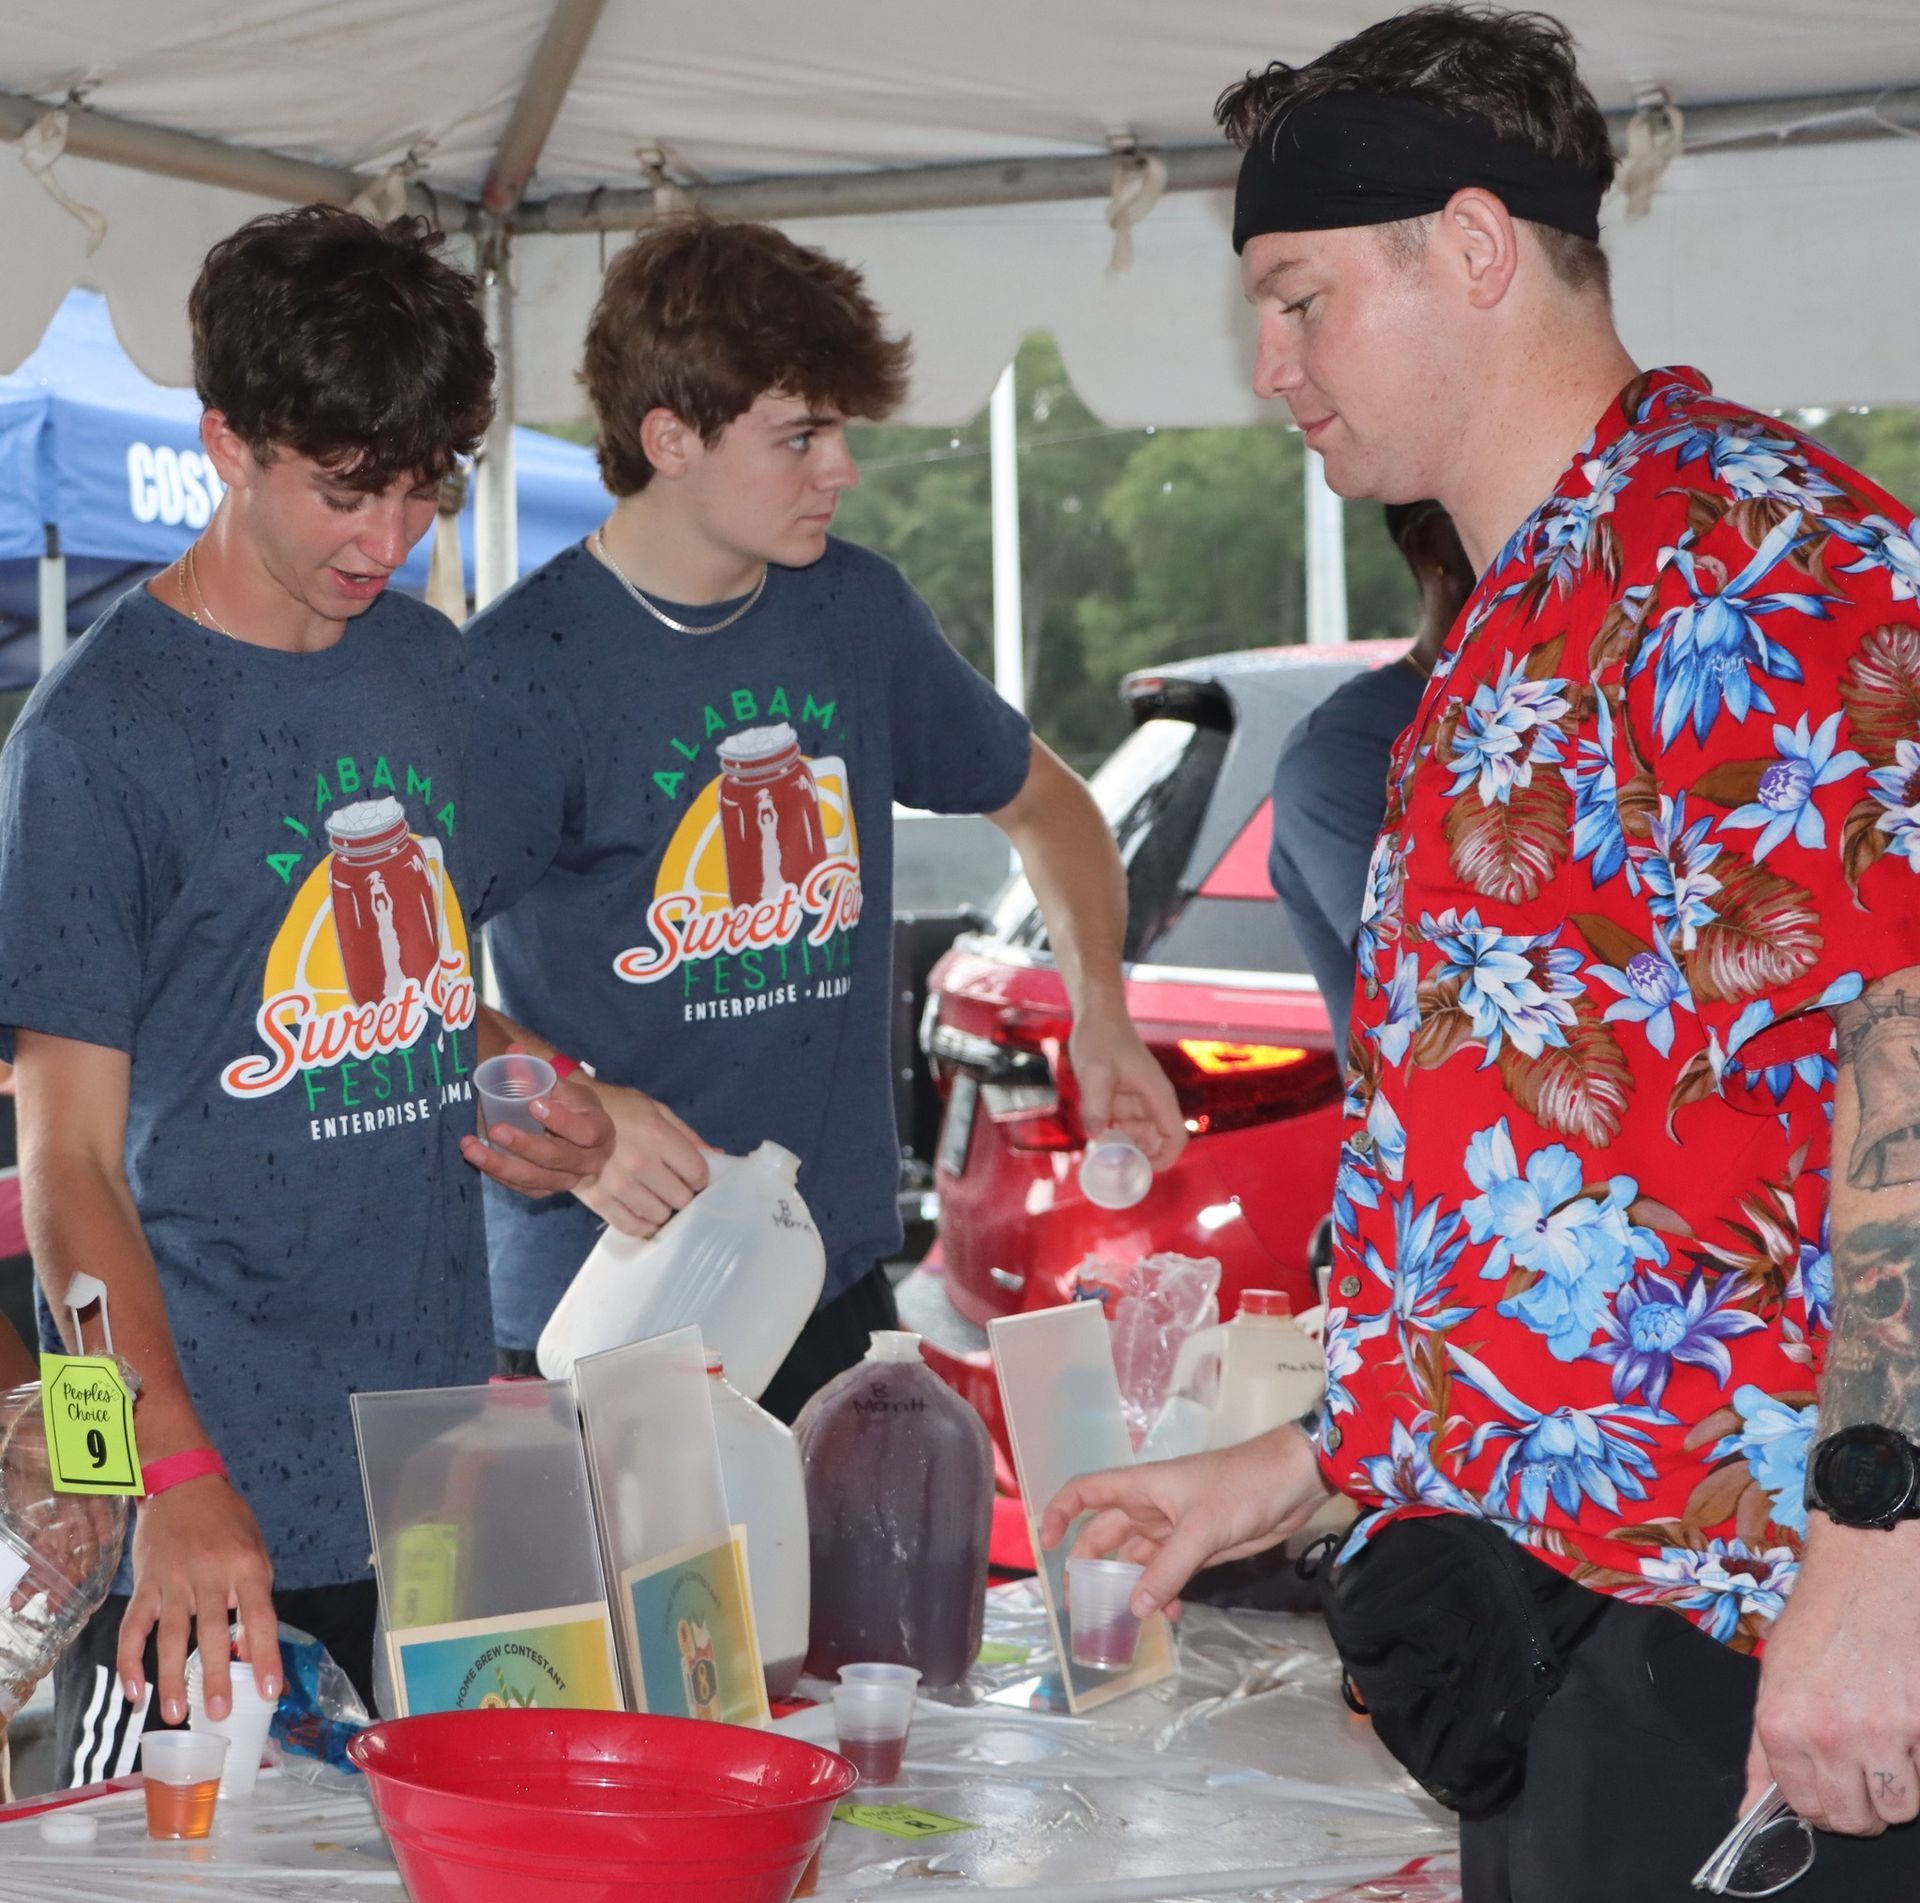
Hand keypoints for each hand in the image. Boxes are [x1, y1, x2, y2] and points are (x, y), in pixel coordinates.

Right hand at [121, 1474, 278, 1725]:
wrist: (182, 1484)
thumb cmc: (227, 1521)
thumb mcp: (255, 1551)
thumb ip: (254, 1598)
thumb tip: (253, 1650)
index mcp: (247, 1567)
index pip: (261, 1619)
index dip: (265, 1657)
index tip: (269, 1692)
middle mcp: (210, 1575)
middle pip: (212, 1633)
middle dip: (215, 1677)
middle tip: (219, 1714)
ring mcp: (173, 1581)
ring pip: (170, 1637)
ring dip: (171, 1679)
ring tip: (175, 1715)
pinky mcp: (145, 1585)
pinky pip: (134, 1628)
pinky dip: (130, 1662)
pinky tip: (134, 1692)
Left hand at [461, 1072, 614, 1198]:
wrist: (576, 1132)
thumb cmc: (571, 1105)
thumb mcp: (562, 1086)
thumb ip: (538, 1071)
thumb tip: (514, 1051)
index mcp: (600, 1131)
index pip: (586, 1131)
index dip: (561, 1121)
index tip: (534, 1104)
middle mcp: (589, 1161)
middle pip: (558, 1159)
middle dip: (524, 1146)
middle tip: (496, 1129)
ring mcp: (568, 1180)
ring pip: (536, 1179)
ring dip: (501, 1165)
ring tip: (471, 1148)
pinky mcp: (547, 1189)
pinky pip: (523, 1188)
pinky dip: (499, 1175)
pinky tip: (478, 1159)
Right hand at [569, 1083, 709, 1238]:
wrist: (568, 1113)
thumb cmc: (618, 1108)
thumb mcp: (656, 1110)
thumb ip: (687, 1135)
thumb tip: (718, 1157)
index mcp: (658, 1136)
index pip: (697, 1174)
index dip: (699, 1177)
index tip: (691, 1175)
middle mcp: (640, 1163)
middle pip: (681, 1199)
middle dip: (681, 1194)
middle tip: (671, 1186)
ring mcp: (618, 1185)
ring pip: (659, 1216)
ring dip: (662, 1209)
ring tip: (654, 1196)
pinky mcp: (598, 1200)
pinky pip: (631, 1227)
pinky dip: (642, 1226)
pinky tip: (642, 1214)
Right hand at [1038, 1424, 1333, 1618]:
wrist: (1293, 1482)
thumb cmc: (1243, 1486)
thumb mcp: (1202, 1528)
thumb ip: (1167, 1569)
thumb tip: (1133, 1608)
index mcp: (1141, 1487)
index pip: (1085, 1492)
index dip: (1061, 1513)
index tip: (1047, 1546)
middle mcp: (1150, 1507)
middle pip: (1105, 1535)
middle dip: (1089, 1568)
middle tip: (1081, 1608)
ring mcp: (1174, 1528)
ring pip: (1136, 1560)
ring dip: (1128, 1588)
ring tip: (1122, 1623)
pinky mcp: (1198, 1547)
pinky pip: (1167, 1573)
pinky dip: (1162, 1593)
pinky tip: (1170, 1615)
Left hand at [1068, 1005, 1187, 1168]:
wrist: (1096, 1016)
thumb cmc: (1101, 1039)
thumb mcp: (1095, 1072)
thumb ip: (1097, 1105)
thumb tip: (1097, 1137)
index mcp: (1157, 1095)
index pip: (1175, 1136)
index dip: (1164, 1158)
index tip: (1139, 1170)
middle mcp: (1152, 1101)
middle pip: (1156, 1141)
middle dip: (1136, 1155)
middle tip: (1109, 1160)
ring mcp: (1138, 1101)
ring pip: (1138, 1136)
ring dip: (1121, 1144)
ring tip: (1098, 1144)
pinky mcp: (1123, 1099)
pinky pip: (1123, 1125)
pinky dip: (1111, 1133)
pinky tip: (1094, 1134)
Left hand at [1744, 1517, 1919, 1834]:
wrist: (1868, 1571)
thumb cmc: (1818, 1622)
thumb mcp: (1773, 1680)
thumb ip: (1764, 1753)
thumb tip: (1752, 1812)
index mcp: (1781, 1726)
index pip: (1805, 1807)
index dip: (1821, 1802)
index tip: (1830, 1785)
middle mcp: (1829, 1736)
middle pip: (1854, 1820)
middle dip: (1861, 1805)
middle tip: (1862, 1770)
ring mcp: (1882, 1733)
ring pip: (1900, 1809)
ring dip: (1897, 1787)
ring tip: (1888, 1746)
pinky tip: (1907, 1723)